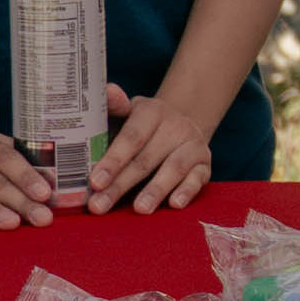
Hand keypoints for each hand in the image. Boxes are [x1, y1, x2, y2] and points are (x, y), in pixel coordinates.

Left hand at [88, 80, 230, 214]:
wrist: (177, 127)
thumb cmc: (138, 128)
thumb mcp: (124, 115)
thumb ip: (112, 106)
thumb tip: (108, 90)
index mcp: (151, 111)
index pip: (132, 136)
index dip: (113, 160)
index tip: (94, 182)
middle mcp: (176, 125)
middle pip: (146, 159)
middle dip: (121, 185)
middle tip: (99, 206)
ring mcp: (193, 144)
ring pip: (174, 168)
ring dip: (155, 190)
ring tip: (139, 210)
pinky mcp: (205, 164)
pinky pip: (198, 179)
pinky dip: (187, 191)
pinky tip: (174, 204)